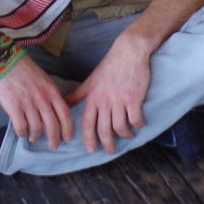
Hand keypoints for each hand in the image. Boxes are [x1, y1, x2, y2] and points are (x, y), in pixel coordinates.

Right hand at [0, 58, 75, 148]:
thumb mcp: (45, 80)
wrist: (7, 62)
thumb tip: (56, 111)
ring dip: (36, 136)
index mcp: (52, 92)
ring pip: (36, 128)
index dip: (68, 129)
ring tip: (34, 138)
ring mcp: (28, 104)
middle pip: (53, 125)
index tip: (67, 137)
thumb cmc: (27, 71)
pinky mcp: (14, 107)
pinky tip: (22, 132)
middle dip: (54, 138)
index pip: (64, 114)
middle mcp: (42, 99)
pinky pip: (21, 127)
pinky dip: (22, 133)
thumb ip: (51, 95)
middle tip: (53, 145)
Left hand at [70, 32, 154, 153]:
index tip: (90, 150)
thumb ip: (78, 94)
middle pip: (104, 130)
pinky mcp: (134, 99)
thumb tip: (64, 102)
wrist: (129, 52)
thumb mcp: (91, 80)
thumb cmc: (110, 66)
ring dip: (124, 135)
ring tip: (127, 136)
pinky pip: (135, 119)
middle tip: (110, 151)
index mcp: (93, 98)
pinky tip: (139, 124)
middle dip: (107, 144)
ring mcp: (120, 101)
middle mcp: (105, 101)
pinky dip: (137, 125)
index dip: (88, 139)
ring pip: (120, 127)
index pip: (88, 124)